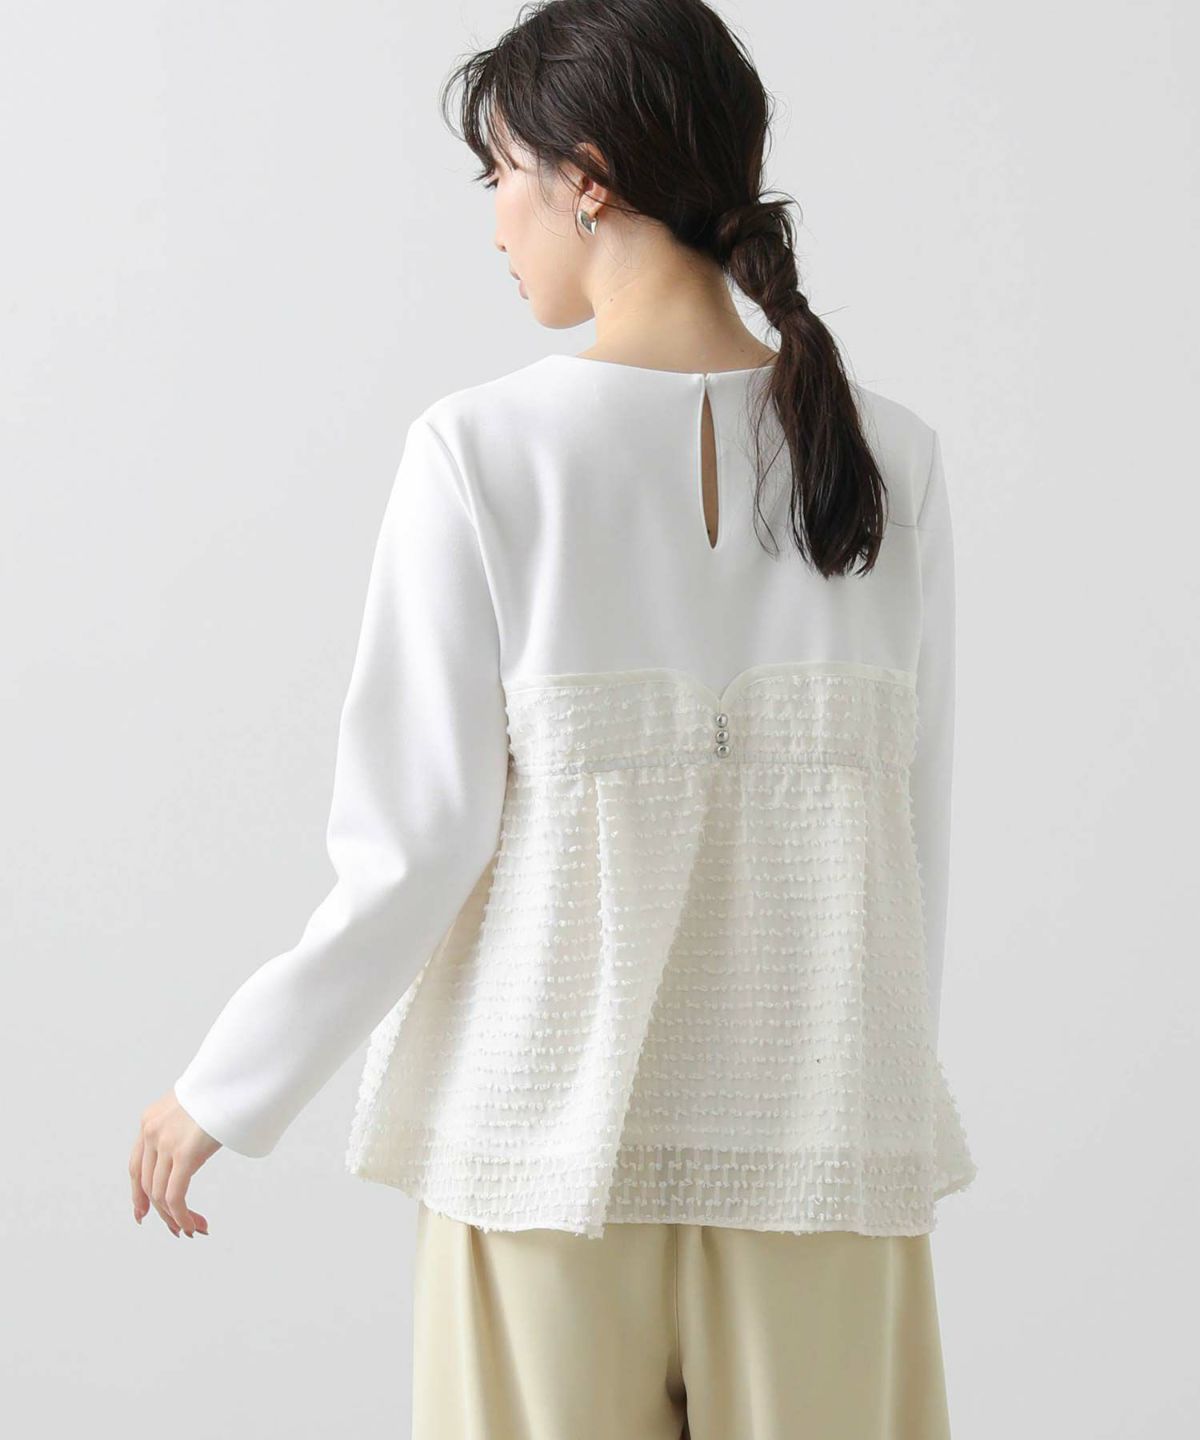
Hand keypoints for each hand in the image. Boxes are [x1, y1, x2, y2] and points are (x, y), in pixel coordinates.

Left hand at [130, 1088, 220, 1236]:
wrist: (233, 1074)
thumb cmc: (221, 1089)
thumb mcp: (192, 1107)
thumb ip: (182, 1128)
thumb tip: (191, 1148)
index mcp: (150, 1120)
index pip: (136, 1167)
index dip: (139, 1195)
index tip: (143, 1214)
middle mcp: (151, 1132)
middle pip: (148, 1185)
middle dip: (163, 1212)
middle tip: (179, 1228)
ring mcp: (165, 1142)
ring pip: (161, 1194)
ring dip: (175, 1217)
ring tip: (192, 1228)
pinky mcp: (184, 1152)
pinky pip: (175, 1195)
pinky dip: (181, 1215)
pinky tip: (193, 1224)